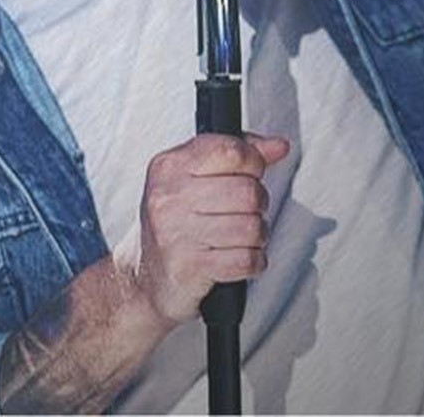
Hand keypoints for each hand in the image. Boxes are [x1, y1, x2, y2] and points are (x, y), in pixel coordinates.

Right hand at [113, 132, 289, 328]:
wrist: (145, 277)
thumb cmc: (176, 222)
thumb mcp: (194, 178)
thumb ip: (237, 155)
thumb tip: (278, 146)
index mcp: (169, 166)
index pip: (229, 151)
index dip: (254, 162)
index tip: (254, 172)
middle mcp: (169, 196)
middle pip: (247, 191)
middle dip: (259, 203)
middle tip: (247, 210)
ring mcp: (177, 233)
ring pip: (252, 227)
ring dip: (258, 235)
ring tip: (242, 235)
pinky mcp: (190, 267)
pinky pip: (247, 260)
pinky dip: (254, 261)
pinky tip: (238, 256)